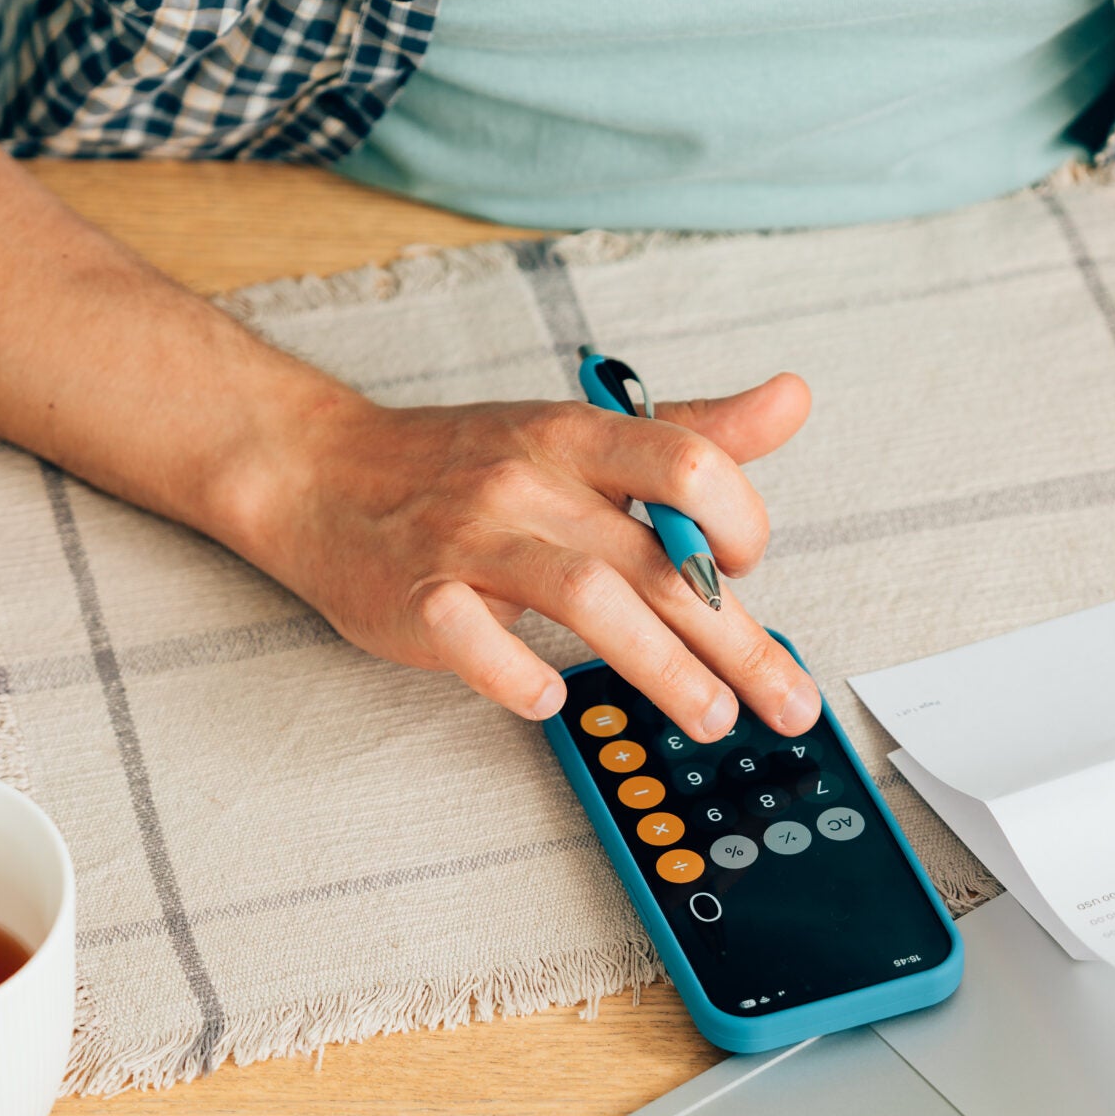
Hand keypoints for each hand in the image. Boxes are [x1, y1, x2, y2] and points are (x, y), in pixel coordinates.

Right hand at [228, 372, 822, 739]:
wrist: (320, 473)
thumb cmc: (463, 462)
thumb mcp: (579, 432)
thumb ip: (690, 432)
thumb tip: (794, 399)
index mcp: (577, 438)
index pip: (688, 464)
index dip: (739, 521)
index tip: (747, 572)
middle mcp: (529, 482)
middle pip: (655, 559)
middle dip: (736, 639)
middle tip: (786, 701)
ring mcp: (470, 539)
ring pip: (587, 598)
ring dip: (661, 667)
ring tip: (711, 716)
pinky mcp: (414, 597)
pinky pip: (471, 638)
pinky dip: (515, 673)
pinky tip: (552, 699)